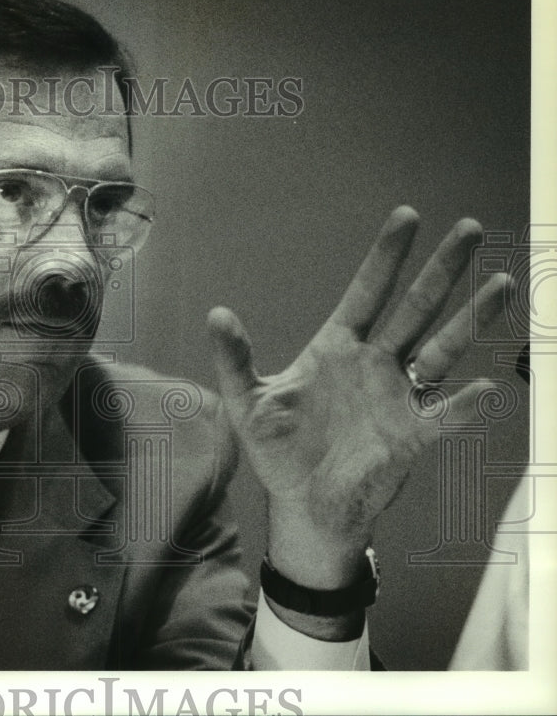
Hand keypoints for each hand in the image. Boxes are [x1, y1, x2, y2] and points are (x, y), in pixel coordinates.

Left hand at [207, 206, 508, 588]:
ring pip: (442, 350)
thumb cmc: (277, 449)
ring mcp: (397, 397)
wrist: (303, 503)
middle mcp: (374, 363)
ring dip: (471, 319)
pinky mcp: (411, 436)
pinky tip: (484, 387)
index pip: (367, 291)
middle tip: (470, 227)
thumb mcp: (247, 402)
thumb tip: (216, 314)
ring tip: (502, 282)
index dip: (386, 256)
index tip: (407, 215)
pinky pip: (443, 416)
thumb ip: (234, 359)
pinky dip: (463, 405)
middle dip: (442, 269)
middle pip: (415, 307)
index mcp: (337, 348)